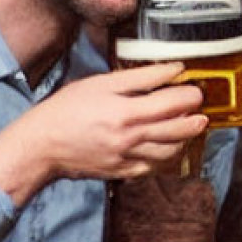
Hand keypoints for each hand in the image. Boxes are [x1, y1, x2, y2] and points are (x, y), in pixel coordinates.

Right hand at [0, 63, 205, 205]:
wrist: (41, 146)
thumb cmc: (67, 110)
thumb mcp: (101, 84)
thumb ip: (141, 77)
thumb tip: (174, 69)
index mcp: (125, 113)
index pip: (172, 104)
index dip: (190, 96)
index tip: (196, 90)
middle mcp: (130, 139)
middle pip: (178, 130)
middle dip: (196, 119)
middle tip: (200, 109)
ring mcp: (128, 159)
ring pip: (171, 152)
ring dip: (186, 139)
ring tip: (190, 126)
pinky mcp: (123, 173)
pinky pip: (155, 168)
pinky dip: (167, 157)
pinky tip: (169, 145)